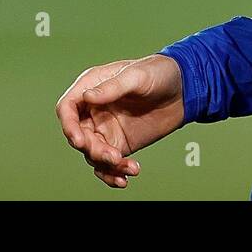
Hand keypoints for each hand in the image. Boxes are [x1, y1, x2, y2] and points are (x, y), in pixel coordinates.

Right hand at [55, 54, 184, 188]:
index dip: (68, 125)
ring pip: (92, 153)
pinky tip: (125, 179)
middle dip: (92, 149)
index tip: (80, 140)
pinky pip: (107, 164)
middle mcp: (94, 110)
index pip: (67, 108)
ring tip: (128, 166)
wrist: (184, 89)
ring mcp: (105, 129)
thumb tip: (87, 97)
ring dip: (106, 164)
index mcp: (91, 86)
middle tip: (113, 155)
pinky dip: (112, 174)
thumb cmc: (159, 72)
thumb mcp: (137, 76)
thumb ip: (113, 87)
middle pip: (78, 135)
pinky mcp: (120, 144)